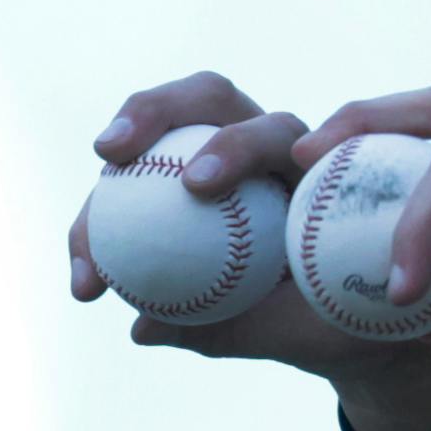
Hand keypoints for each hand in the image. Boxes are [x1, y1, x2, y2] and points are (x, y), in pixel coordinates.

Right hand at [71, 71, 430, 430]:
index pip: (276, 130)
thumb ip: (254, 325)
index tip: (197, 184)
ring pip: (147, 152)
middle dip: (150, 110)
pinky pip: (126, 207)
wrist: (344, 321)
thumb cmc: (346, 317)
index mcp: (315, 162)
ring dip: (104, 195)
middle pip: (203, 100)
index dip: (235, 146)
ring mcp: (210, 163)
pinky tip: (85, 285)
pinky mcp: (171, 194)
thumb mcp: (321, 330)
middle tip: (110, 154)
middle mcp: (262, 146)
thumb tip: (156, 328)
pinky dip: (98, 239)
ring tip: (84, 259)